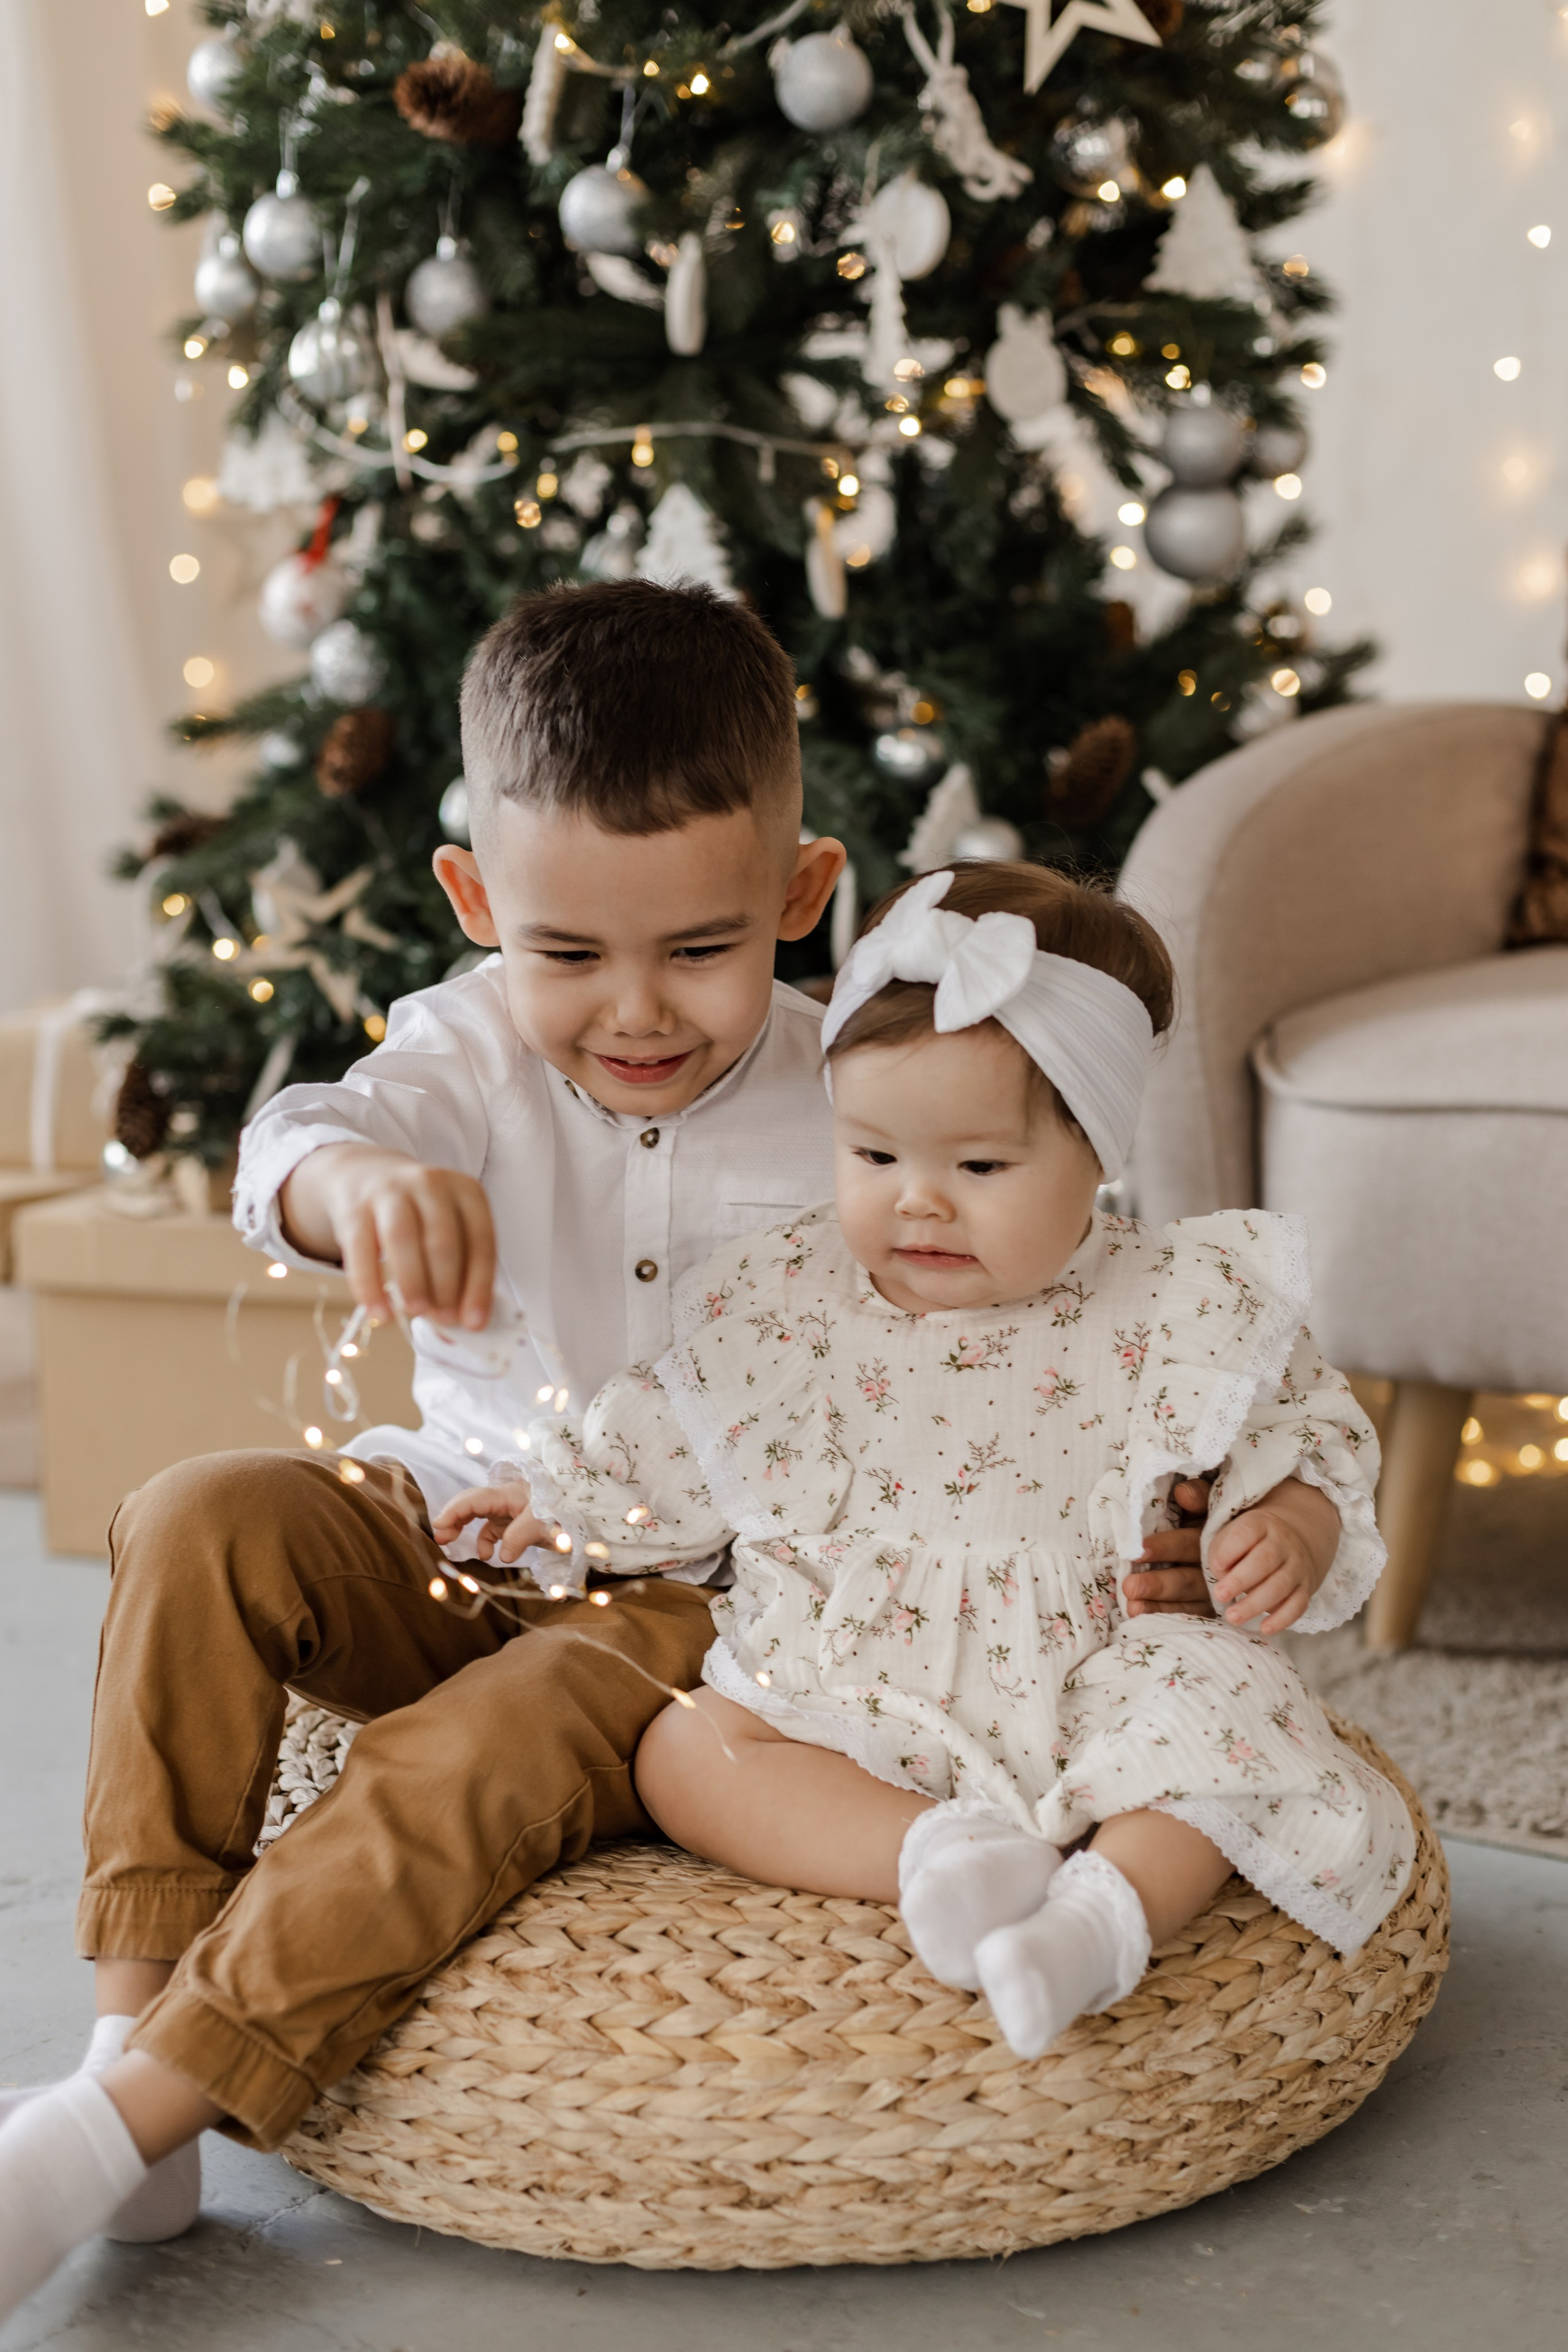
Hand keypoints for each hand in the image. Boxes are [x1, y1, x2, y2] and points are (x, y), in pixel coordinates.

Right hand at [279, 1144, 495, 1327]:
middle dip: (446, 1286)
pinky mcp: (355, 1208)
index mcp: (465, 1190)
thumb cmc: (420, 1214)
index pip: (480, 1240)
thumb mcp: (450, 1226)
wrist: (367, 1177)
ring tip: (417, 1312)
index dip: (479, 1285)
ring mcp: (390, 1192)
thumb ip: (461, 1267)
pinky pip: (361, 1251)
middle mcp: (430, 1184)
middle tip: (444, 1318)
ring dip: (413, 1282)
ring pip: (403, 1239)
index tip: (474, 1322)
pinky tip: (380, 1313)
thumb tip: (465, 1320)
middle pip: (442, 1240)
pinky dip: (371, 1287)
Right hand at [431, 1480, 553, 1564]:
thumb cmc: (565, 1510)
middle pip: (471, 1504)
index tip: (437, 1524)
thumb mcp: (541, 1523)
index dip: (453, 1510)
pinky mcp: (516, 1523)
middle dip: (452, 1517)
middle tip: (439, 1536)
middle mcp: (505, 1499)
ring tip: (449, 1542)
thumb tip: (501, 1557)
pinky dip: (485, 1542)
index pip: (474, 1499)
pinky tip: (486, 1556)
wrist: (587, 1511)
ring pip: (479, 1517)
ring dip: (463, 1528)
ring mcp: (510, 1511)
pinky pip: (494, 1531)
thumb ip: (518, 1538)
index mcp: (508, 1494)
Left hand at [1122, 1477, 1216, 1618]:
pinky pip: (1188, 1617)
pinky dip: (1166, 1618)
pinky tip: (1143, 1619)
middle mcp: (1215, 1570)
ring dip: (1158, 1606)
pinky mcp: (1210, 1609)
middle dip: (1158, 1584)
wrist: (1247, 1541)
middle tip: (1130, 1586)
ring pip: (1186, 1603)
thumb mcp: (1209, 1502)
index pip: (1188, 1544)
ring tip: (1132, 1607)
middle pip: (1186, 1580)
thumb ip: (1198, 1495)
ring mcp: (1213, 1593)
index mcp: (1212, 1539)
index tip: (1140, 1550)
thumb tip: (1182, 1492)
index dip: (1165, 1547)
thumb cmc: (1212, 1516)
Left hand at [1210, 1476, 1338, 1635]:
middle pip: (1265, 1560)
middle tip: (1219, 1594)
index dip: (1230, 1548)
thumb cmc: (1248, 1532)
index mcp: (1259, 1522)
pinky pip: (1297, 1604)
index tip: (1214, 1565)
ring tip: (1232, 1617)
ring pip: (1280, 1585)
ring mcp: (1295, 1567)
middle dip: (1242, 1579)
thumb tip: (1181, 1493)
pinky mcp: (1304, 1588)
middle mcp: (1281, 1543)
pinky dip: (1283, 1618)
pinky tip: (1264, 1628)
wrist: (1297, 1535)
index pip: (1247, 1532)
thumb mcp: (1227, 1513)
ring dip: (1256, 1603)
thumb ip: (1201, 1501)